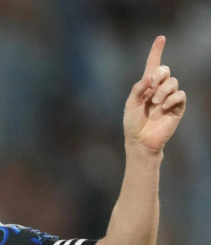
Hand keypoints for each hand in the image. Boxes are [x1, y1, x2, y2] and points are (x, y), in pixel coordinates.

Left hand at [123, 36, 185, 152]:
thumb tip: (149, 77)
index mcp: (146, 86)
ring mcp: (169, 98)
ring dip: (163, 90)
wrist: (140, 140)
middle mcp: (159, 89)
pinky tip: (163, 107)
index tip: (161, 38)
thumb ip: (138, 88)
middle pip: (165, 70)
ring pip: (173, 82)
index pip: (153, 65)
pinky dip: (171, 99)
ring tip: (155, 103)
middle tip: (150, 85)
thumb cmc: (132, 123)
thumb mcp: (130, 103)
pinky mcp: (177, 107)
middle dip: (159, 74)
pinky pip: (180, 95)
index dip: (156, 51)